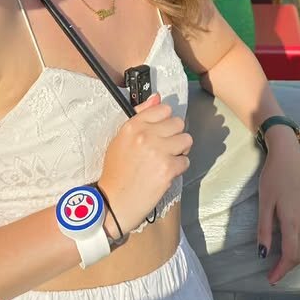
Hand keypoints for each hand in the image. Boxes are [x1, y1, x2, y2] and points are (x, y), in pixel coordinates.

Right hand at [98, 93, 191, 234]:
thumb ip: (141, 116)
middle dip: (175, 135)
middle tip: (166, 147)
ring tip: (167, 159)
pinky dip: (179, 167)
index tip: (161, 130)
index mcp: (133, 125)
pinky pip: (186, 161)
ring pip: (186, 140)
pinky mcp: (168, 169)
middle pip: (178, 123)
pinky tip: (166, 173)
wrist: (113, 202)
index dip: (165, 120)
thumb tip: (157, 97)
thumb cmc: (116, 171)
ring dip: (180, 150)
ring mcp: (158, 152)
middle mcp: (146, 135)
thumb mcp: (121, 139)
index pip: (163, 109)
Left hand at [257, 134, 299, 285]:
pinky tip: (286, 245)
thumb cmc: (274, 177)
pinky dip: (297, 248)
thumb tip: (263, 253)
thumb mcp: (265, 203)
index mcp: (292, 222)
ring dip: (293, 259)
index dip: (281, 270)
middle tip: (272, 275)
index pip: (291, 255)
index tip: (270, 279)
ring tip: (278, 263)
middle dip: (287, 268)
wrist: (289, 156)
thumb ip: (264, 229)